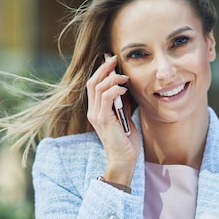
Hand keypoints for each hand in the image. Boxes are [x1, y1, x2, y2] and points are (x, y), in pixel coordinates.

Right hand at [86, 54, 139, 183]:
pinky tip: (124, 89)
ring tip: (124, 76)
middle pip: (92, 82)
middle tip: (115, 59)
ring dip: (112, 78)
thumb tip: (124, 87)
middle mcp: (93, 112)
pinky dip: (115, 89)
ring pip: (98, 87)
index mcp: (96, 111)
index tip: (112, 62)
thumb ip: (121, 103)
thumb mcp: (124, 117)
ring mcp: (97, 116)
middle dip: (104, 68)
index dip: (101, 71)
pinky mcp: (104, 119)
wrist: (124, 159)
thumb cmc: (126, 141)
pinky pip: (106, 97)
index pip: (93, 85)